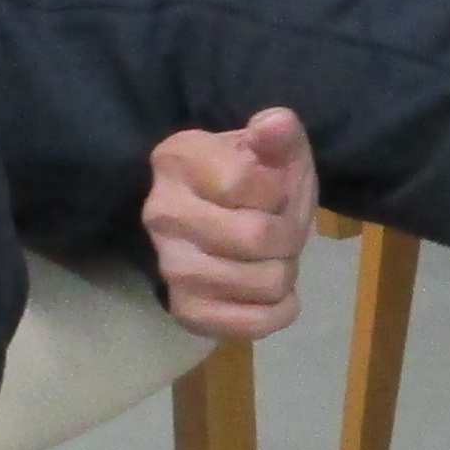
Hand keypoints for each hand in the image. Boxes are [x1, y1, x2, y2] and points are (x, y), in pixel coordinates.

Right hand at [144, 107, 316, 339]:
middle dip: (289, 234)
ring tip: (273, 257)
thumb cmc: (254, 176)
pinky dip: (279, 311)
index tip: (273, 189)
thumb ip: (279, 133)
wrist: (225, 218)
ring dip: (286, 271)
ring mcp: (169, 265)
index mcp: (177, 158)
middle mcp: (161, 213)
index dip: (277, 190)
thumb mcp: (272, 147)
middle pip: (255, 237)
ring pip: (263, 282)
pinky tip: (274, 293)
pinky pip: (252, 324)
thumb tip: (274, 125)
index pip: (244, 183)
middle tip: (283, 230)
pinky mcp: (184, 309)